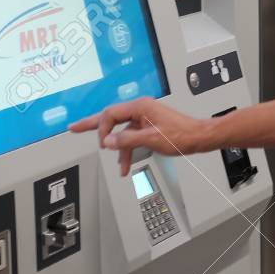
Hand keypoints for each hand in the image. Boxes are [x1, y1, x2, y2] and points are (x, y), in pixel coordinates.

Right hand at [70, 98, 211, 175]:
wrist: (199, 138)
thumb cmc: (182, 135)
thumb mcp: (151, 139)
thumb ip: (127, 140)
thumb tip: (107, 141)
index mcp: (140, 107)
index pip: (111, 114)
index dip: (102, 129)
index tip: (102, 144)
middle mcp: (141, 109)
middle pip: (111, 118)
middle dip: (94, 126)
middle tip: (74, 128)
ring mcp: (145, 118)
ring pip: (123, 132)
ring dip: (119, 149)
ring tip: (118, 166)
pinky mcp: (149, 127)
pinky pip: (132, 137)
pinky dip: (128, 150)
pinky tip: (126, 163)